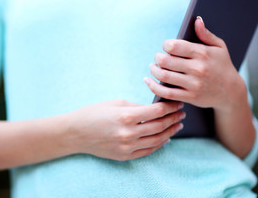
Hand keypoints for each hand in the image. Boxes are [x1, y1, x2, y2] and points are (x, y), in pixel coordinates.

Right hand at [69, 99, 184, 160]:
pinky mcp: (124, 156)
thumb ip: (137, 107)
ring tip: (178, 125)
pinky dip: (159, 144)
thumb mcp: (115, 103)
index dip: (170, 106)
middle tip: (181, 113)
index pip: (157, 111)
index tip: (177, 103)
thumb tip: (154, 109)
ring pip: (157, 140)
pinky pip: (148, 151)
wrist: (76, 133)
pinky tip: (166, 138)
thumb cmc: (94, 114)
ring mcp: (127, 147)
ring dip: (170, 132)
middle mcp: (128, 133)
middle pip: (160, 126)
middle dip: (174, 118)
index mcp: (126, 116)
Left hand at [144, 17, 244, 112]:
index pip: (174, 46)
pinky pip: (166, 93)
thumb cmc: (223, 66)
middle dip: (157, 57)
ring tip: (153, 67)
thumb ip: (206, 34)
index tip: (166, 47)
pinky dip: (153, 87)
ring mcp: (193, 84)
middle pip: (165, 61)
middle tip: (158, 57)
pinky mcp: (189, 97)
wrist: (231, 92)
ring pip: (163, 76)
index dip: (165, 45)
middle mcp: (197, 69)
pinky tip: (148, 81)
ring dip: (153, 70)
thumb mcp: (219, 47)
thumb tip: (196, 20)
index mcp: (202, 53)